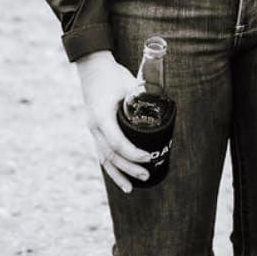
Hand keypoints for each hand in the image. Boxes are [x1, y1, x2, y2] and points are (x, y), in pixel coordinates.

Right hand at [75, 51, 151, 193]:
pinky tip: (120, 178)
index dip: (132, 153)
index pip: (117, 142)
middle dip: (129, 168)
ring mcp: (93, 130)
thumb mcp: (129, 84)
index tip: (148, 157)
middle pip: (111, 155)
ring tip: (131, 188)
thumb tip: (164, 107)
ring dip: (118, 174)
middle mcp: (94, 126)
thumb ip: (143, 96)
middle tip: (147, 174)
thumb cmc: (112, 75)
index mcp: (101, 116)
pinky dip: (111, 167)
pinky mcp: (95, 131)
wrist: (92, 68)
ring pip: (104, 158)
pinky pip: (102, 153)